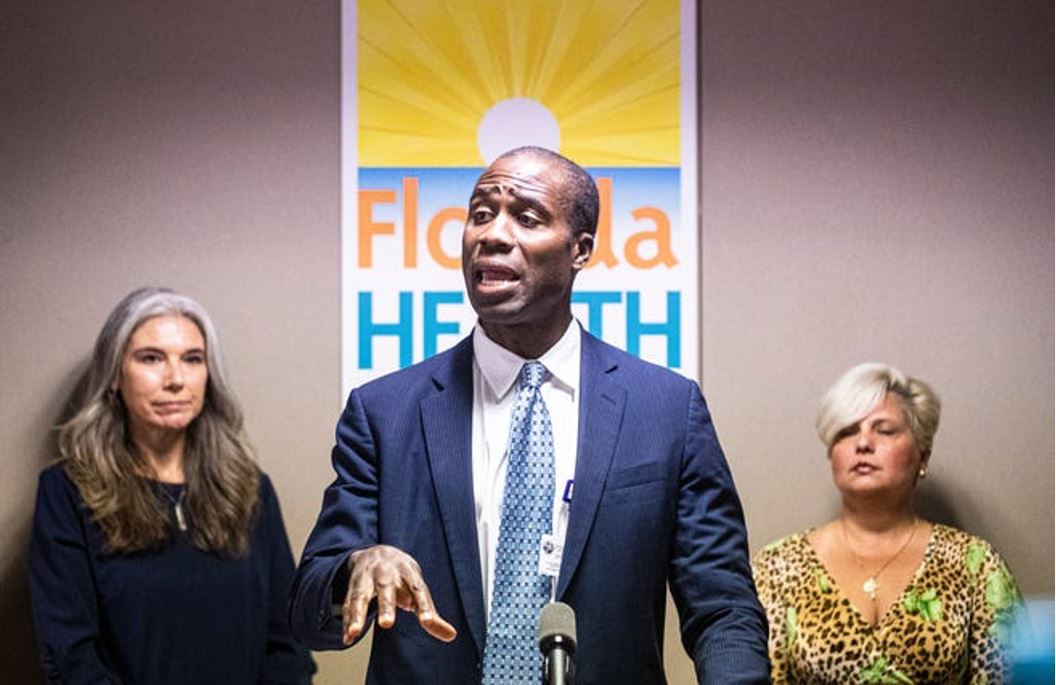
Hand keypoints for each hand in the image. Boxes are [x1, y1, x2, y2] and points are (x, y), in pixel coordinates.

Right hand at [342, 544, 456, 644]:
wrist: (375, 552)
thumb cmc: (402, 577)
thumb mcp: (418, 589)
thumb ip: (431, 614)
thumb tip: (451, 636)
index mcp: (408, 572)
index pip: (418, 588)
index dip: (423, 605)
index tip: (427, 621)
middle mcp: (386, 573)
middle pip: (386, 588)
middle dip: (386, 605)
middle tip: (386, 623)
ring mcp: (366, 579)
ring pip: (360, 595)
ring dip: (356, 614)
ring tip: (354, 632)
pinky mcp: (352, 588)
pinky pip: (347, 604)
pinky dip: (347, 620)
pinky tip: (348, 637)